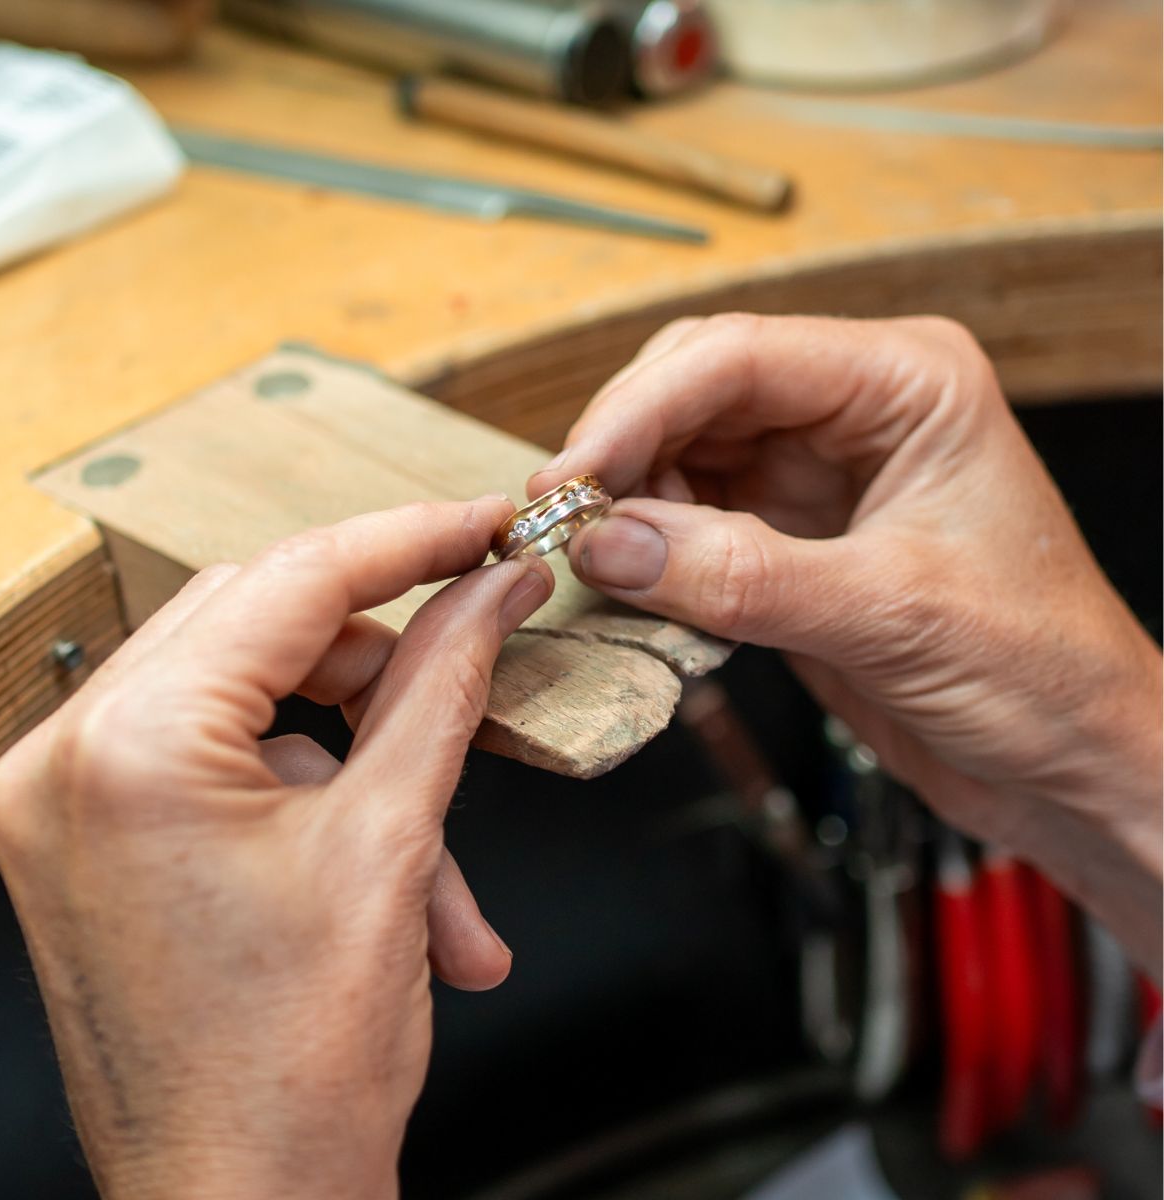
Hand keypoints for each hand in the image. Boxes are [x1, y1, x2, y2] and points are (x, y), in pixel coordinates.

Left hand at [0, 499, 552, 1199]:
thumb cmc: (296, 1070)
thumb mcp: (393, 842)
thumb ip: (443, 683)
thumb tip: (491, 591)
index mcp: (130, 747)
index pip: (291, 581)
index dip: (407, 542)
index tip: (481, 526)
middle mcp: (68, 760)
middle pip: (261, 625)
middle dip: (382, 649)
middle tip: (475, 641)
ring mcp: (67, 802)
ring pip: (255, 702)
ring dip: (363, 755)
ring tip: (440, 864)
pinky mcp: (93, 838)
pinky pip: (226, 761)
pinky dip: (318, 798)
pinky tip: (393, 884)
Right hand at [529, 314, 1161, 976]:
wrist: (1067, 764)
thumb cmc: (1039, 672)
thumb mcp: (890, 615)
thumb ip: (741, 576)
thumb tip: (609, 545)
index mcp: (906, 384)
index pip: (739, 358)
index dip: (638, 409)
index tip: (571, 478)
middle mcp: (855, 412)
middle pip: (696, 390)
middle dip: (623, 450)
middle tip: (563, 520)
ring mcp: (816, 476)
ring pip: (682, 454)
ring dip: (631, 503)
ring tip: (601, 562)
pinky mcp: (789, 539)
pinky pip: (691, 522)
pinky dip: (651, 550)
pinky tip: (636, 584)